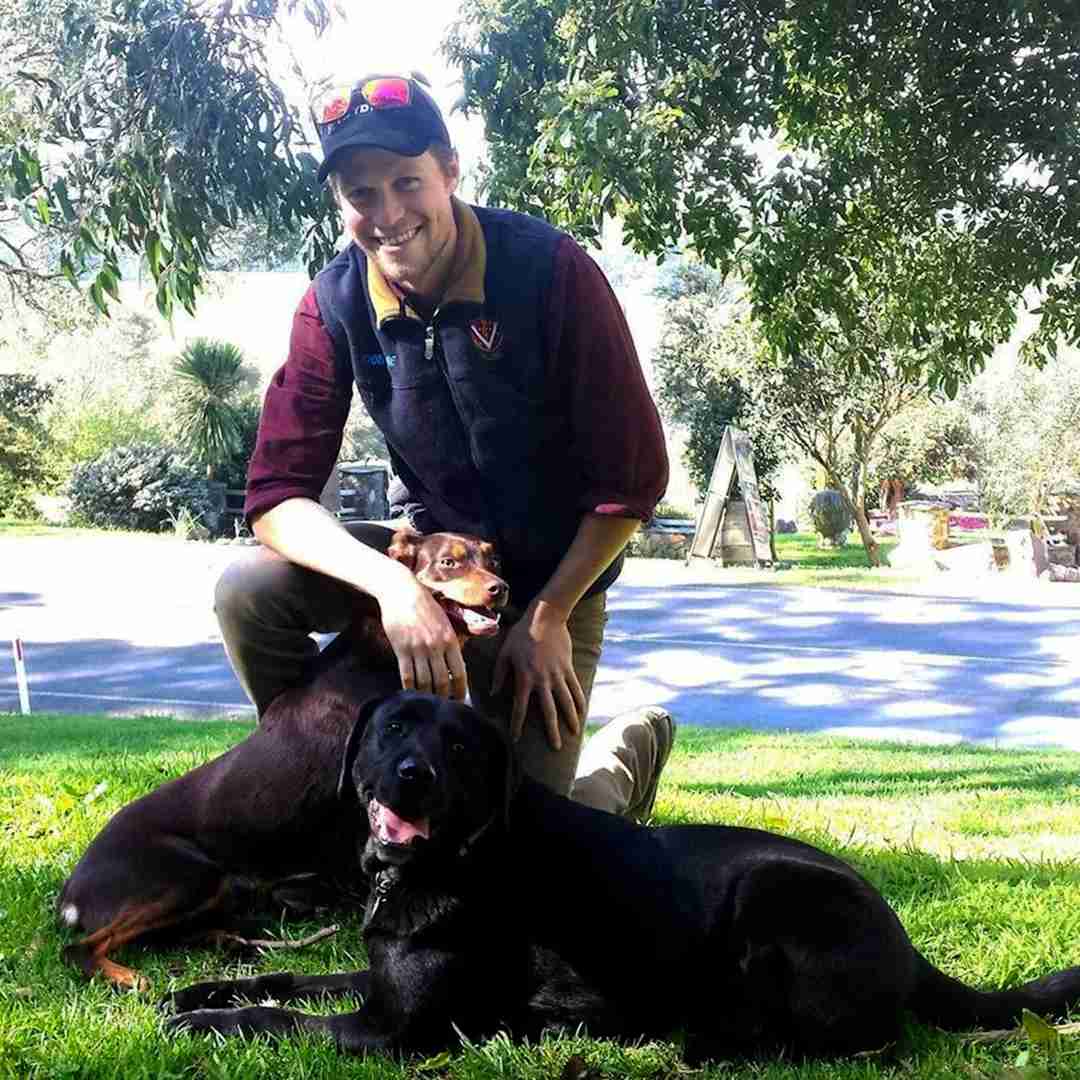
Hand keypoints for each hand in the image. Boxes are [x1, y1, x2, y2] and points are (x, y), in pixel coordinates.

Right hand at [374, 567, 466, 700]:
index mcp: (450, 640)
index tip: (460, 700)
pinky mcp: (401, 649)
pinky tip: (411, 694)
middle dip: (444, 697)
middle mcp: (436, 647)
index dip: (461, 690)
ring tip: (428, 703)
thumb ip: (449, 642)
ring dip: (427, 695)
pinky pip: (407, 675)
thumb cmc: (424, 606)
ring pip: (424, 681)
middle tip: (443, 707)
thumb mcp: (444, 622)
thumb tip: (453, 664)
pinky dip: (409, 688)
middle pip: (442, 681)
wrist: (401, 592)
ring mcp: (418, 649)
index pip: (459, 672)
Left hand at [491, 601, 585, 749]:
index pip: (520, 707)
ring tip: (574, 734)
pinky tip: (583, 712)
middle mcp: (543, 680)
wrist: (545, 617)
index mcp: (525, 678)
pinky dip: (580, 700)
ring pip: (566, 702)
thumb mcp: (505, 652)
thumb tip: (495, 694)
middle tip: (555, 748)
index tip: (516, 738)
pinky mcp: (568, 667)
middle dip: (551, 731)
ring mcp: (558, 674)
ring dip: (570, 719)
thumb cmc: (521, 634)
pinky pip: (575, 687)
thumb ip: (499, 674)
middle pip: (548, 711)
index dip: (517, 724)